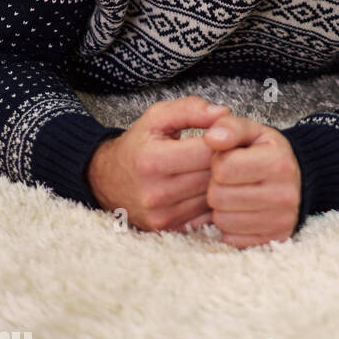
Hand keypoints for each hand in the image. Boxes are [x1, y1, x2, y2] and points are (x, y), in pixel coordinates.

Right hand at [86, 96, 229, 232]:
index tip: (227, 134)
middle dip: (227, 160)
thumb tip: (223, 114)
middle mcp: (155, 193)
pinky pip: (207, 215)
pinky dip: (212, 201)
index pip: (207, 151)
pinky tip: (208, 186)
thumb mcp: (157, 117)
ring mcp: (162, 216)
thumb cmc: (138, 144)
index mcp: (152, 161)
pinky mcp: (169, 230)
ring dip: (223, 183)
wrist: (108, 180)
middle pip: (212, 176)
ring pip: (213, 197)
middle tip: (230, 150)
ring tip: (222, 167)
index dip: (225, 139)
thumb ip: (191, 109)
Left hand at [203, 115, 301, 247]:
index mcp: (276, 162)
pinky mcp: (273, 239)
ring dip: (222, 207)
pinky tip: (242, 211)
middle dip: (217, 186)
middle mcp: (282, 194)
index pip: (223, 167)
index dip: (219, 161)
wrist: (299, 178)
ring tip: (236, 193)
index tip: (230, 159)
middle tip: (231, 179)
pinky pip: (231, 239)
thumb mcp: (254, 131)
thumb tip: (210, 138)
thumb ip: (230, 127)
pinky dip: (231, 226)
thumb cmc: (269, 153)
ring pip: (222, 221)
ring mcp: (279, 220)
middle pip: (218, 196)